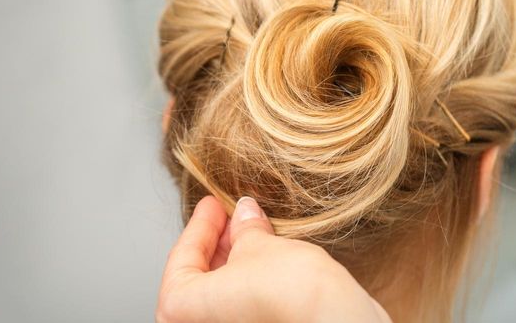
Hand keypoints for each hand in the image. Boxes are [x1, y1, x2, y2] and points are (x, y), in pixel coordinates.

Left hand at [156, 196, 391, 322]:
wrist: (336, 318)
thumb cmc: (290, 291)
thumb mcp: (258, 245)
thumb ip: (243, 229)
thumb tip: (243, 214)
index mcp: (180, 310)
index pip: (181, 260)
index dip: (200, 225)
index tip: (213, 204)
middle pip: (198, 280)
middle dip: (218, 243)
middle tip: (233, 215)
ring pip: (221, 295)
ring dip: (235, 260)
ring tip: (254, 231)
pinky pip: (241, 306)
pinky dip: (248, 282)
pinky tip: (267, 257)